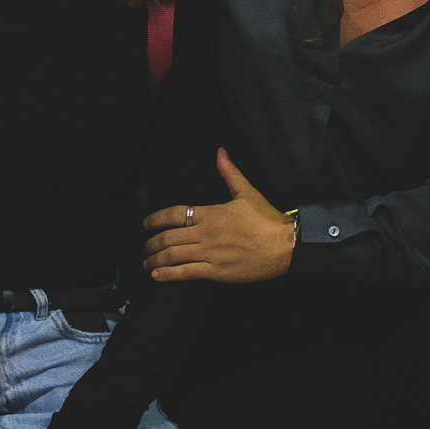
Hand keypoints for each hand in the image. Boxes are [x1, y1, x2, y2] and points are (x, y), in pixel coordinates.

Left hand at [142, 148, 296, 281]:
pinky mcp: (216, 271)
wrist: (285, 245)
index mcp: (211, 213)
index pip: (174, 214)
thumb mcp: (247, 193)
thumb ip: (229, 173)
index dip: (155, 219)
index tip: (146, 223)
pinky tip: (156, 275)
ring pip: (173, 256)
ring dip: (155, 259)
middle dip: (151, 243)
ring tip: (146, 262)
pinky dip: (168, 274)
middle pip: (168, 237)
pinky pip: (186, 273)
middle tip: (144, 246)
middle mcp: (206, 233)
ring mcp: (210, 254)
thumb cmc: (267, 220)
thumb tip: (219, 152)